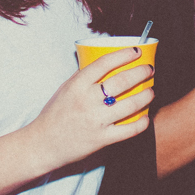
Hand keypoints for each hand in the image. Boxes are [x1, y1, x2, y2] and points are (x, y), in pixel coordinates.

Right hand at [32, 48, 152, 164]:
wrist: (43, 144)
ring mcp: (96, 120)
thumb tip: (105, 64)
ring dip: (146, 95)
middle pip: (122, 81)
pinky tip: (146, 117)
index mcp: (77, 85)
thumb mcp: (65, 89)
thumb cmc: (54, 115)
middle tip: (149, 70)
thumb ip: (83, 77)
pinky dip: (142, 122)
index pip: (105, 63)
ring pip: (131, 104)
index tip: (136, 51)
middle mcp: (87, 100)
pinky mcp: (102, 139)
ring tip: (151, 92)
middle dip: (141, 72)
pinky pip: (129, 130)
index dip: (124, 54)